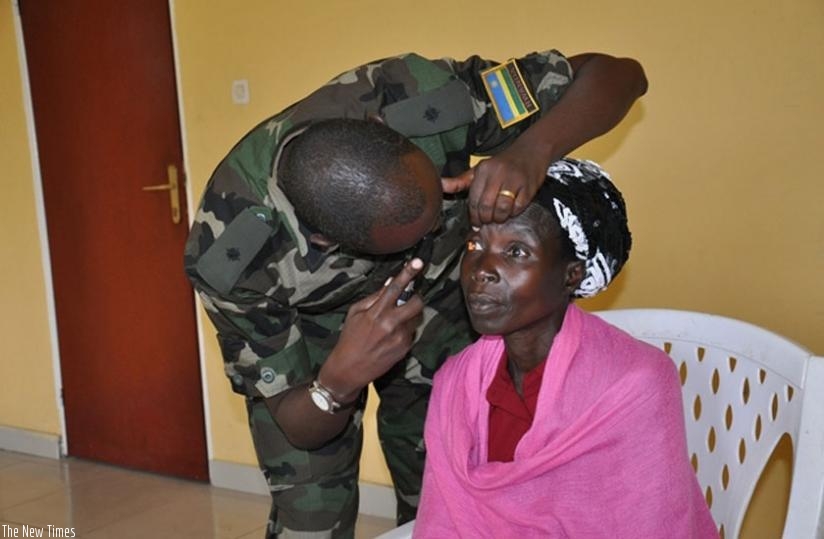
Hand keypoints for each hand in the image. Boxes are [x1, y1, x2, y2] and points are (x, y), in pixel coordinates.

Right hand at [318, 259, 424, 401]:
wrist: (349, 368)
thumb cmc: (349, 338)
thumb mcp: (355, 313)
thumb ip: (374, 297)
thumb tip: (391, 282)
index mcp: (376, 312)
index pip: (395, 288)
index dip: (408, 273)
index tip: (419, 262)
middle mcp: (390, 324)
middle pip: (416, 303)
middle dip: (416, 298)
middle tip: (410, 299)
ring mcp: (400, 337)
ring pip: (415, 319)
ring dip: (409, 318)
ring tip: (392, 325)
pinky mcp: (405, 349)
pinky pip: (412, 333)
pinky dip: (405, 332)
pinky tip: (390, 339)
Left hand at [442, 144, 547, 225]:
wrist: (531, 151)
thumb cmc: (502, 163)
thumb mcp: (479, 169)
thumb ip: (460, 181)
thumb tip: (440, 185)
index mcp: (483, 170)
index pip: (473, 200)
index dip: (474, 216)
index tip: (476, 222)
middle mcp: (498, 173)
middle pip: (486, 206)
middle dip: (486, 219)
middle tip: (488, 221)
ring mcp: (514, 180)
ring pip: (502, 209)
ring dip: (500, 218)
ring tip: (499, 216)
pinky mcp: (528, 186)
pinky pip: (518, 207)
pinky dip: (514, 212)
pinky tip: (512, 210)